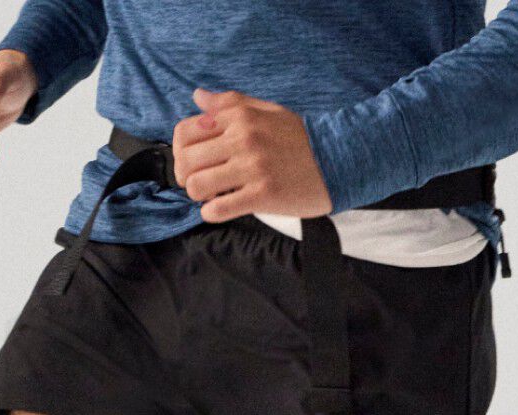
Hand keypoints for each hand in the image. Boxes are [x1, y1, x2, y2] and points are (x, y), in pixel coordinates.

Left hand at [172, 89, 332, 222]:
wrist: (338, 160)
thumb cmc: (301, 139)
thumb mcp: (266, 110)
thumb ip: (230, 104)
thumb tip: (198, 97)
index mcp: (239, 116)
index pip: (185, 132)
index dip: (180, 151)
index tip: (192, 162)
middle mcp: (243, 138)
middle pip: (186, 160)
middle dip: (185, 177)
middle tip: (199, 184)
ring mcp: (252, 168)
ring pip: (197, 185)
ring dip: (198, 196)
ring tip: (211, 197)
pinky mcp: (262, 195)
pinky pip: (219, 209)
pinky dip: (212, 214)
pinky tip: (220, 210)